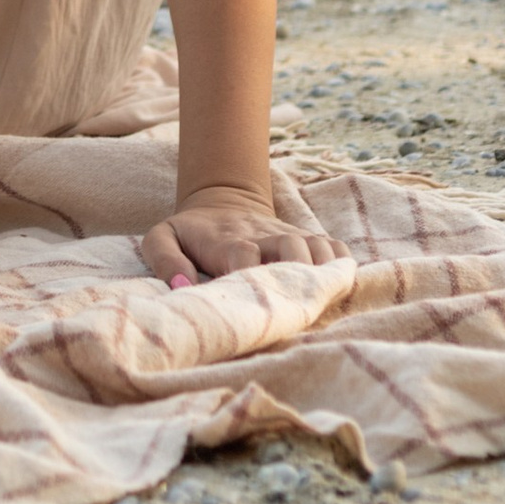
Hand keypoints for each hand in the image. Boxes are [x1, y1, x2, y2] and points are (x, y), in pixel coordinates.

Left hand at [139, 184, 343, 285]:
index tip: (249, 301)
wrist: (221, 200)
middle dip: (295, 274)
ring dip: (322, 270)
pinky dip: (341, 263)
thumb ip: (164, 259)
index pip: (243, 255)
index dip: (249, 277)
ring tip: (321, 296)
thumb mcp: (163, 237)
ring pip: (315, 246)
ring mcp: (286, 236)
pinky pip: (334, 247)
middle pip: (290, 248)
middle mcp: (262, 236)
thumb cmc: (191, 233)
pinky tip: (337, 282)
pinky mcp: (305, 238)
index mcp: (226, 241)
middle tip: (294, 304)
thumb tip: (183, 286)